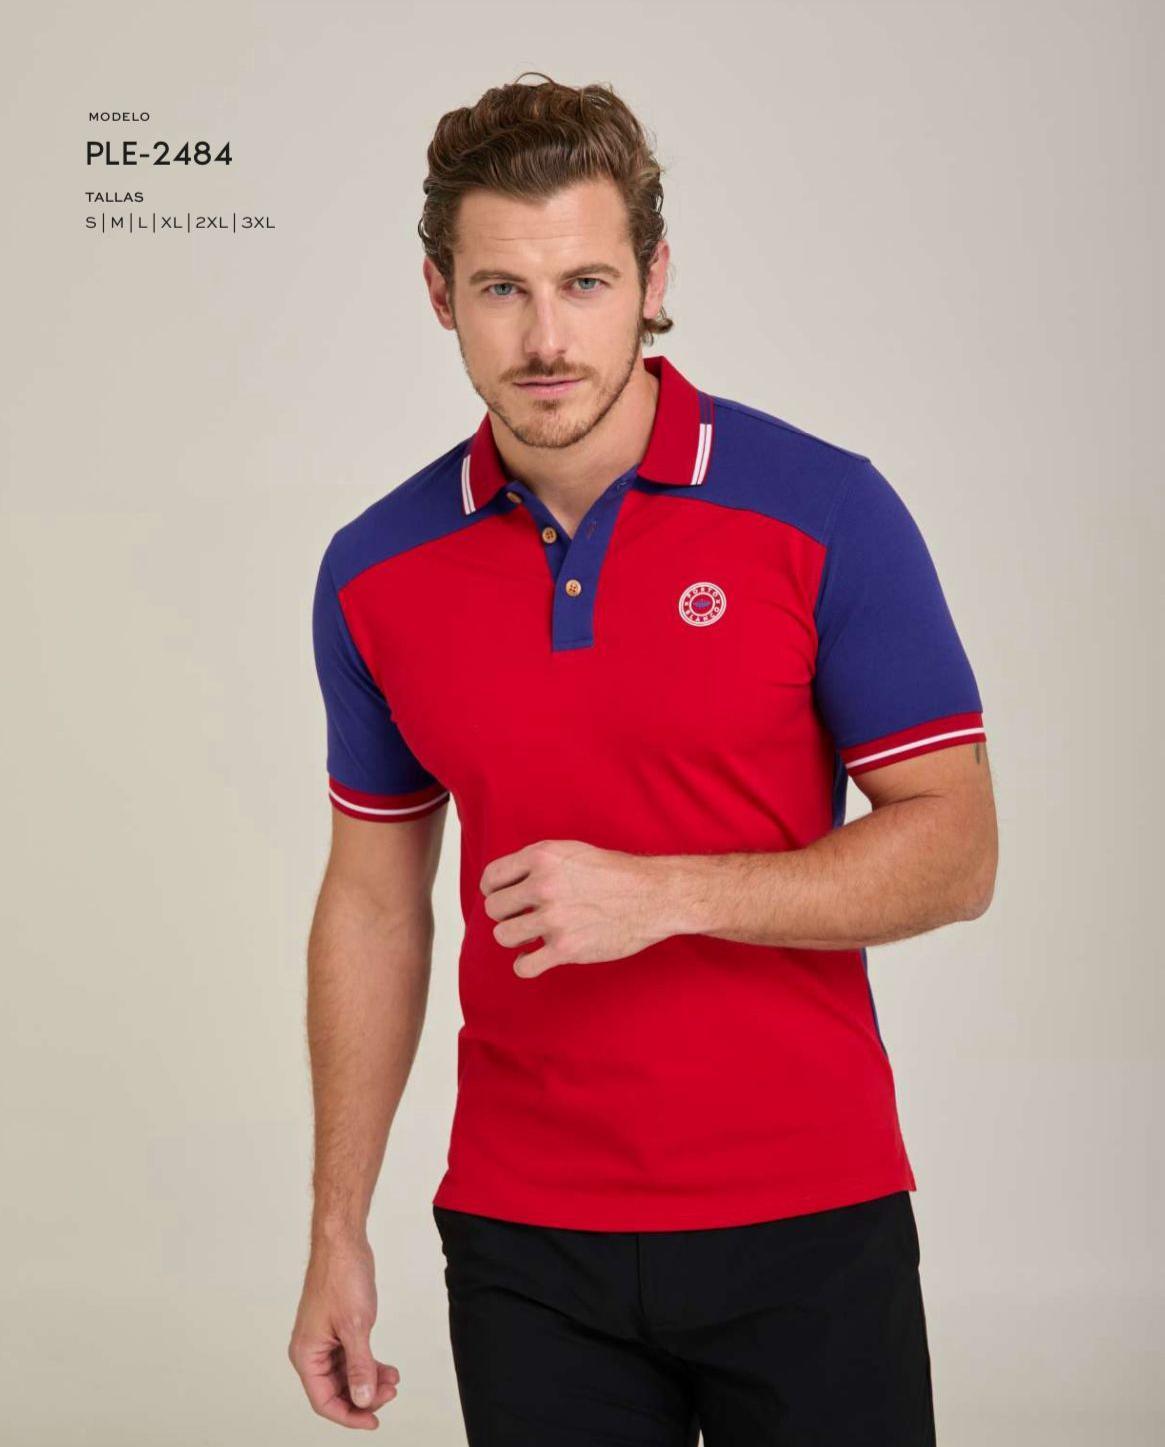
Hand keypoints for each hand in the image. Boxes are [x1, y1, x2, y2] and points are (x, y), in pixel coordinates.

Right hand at [288, 1233, 400, 1429]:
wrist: (343, 1242)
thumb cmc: (341, 1277)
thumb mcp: (356, 1327)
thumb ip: (360, 1367)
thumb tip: (362, 1400)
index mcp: (306, 1354)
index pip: (324, 1400)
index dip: (349, 1415)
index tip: (373, 1421)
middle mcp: (311, 1350)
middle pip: (336, 1390)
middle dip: (364, 1395)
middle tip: (390, 1392)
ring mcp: (324, 1339)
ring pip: (346, 1374)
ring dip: (369, 1380)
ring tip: (393, 1379)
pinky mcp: (337, 1329)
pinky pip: (351, 1357)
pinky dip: (369, 1364)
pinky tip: (387, 1368)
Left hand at [480, 839, 668, 978]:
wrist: (653, 896)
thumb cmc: (615, 873)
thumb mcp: (571, 852)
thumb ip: (537, 864)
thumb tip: (506, 884)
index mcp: (542, 857)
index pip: (491, 879)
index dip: (494, 890)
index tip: (505, 897)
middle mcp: (543, 886)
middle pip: (493, 909)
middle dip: (506, 914)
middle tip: (524, 915)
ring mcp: (554, 919)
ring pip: (503, 936)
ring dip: (514, 937)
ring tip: (531, 934)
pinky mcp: (566, 949)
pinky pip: (523, 966)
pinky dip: (525, 964)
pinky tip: (536, 956)